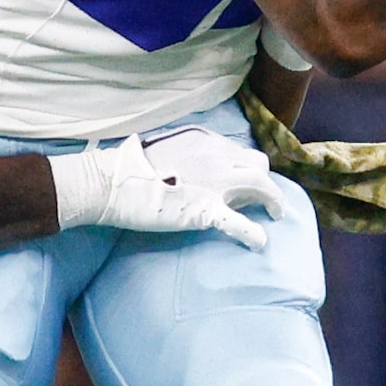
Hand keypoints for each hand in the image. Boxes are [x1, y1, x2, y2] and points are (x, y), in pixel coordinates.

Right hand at [52, 130, 277, 250]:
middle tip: (257, 197)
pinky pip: (241, 223)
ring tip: (274, 214)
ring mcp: (215, 184)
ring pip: (261, 186)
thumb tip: (197, 164)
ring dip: (272, 200)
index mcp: (204, 142)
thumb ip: (187, 152)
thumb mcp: (164, 147)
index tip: (239, 181)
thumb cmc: (128, 167)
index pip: (238, 152)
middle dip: (261, 180)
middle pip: (258, 164)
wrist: (110, 182)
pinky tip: (259, 243)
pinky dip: (254, 234)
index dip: (243, 167)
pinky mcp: (207, 211)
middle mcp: (216, 157)